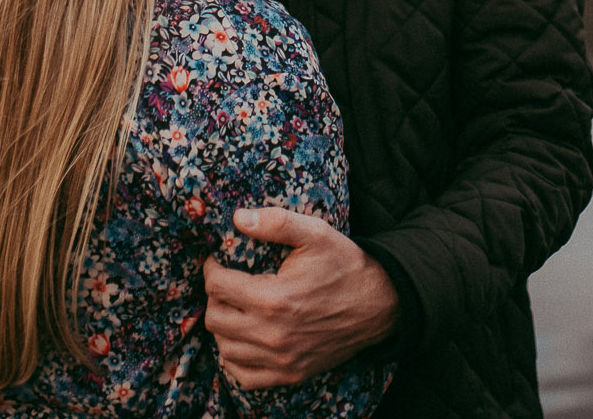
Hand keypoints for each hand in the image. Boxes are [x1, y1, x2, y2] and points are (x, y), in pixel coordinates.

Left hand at [203, 207, 399, 387]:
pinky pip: (244, 375)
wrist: (380, 304)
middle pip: (215, 319)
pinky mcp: (291, 373)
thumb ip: (276, 223)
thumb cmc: (346, 265)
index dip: (212, 268)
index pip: (217, 286)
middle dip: (215, 296)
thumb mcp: (316, 233)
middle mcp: (273, 334)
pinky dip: (236, 358)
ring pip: (225, 348)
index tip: (219, 261)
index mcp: (274, 299)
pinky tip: (245, 338)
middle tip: (229, 283)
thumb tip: (239, 218)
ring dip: (224, 326)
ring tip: (237, 307)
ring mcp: (282, 359)